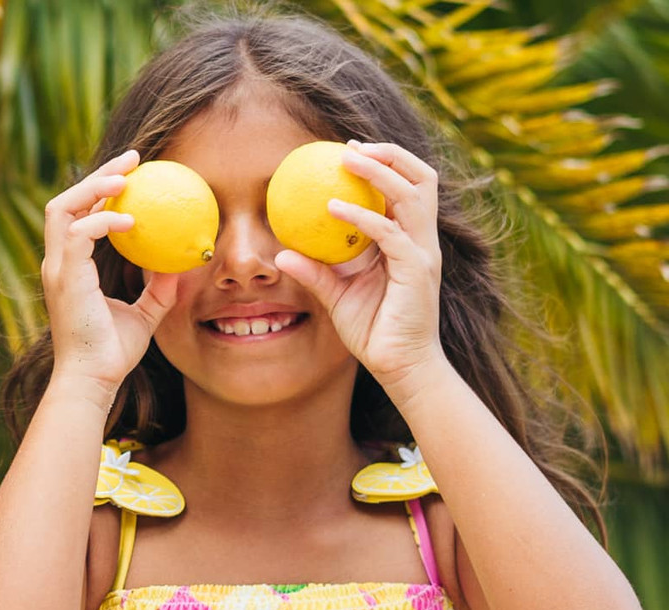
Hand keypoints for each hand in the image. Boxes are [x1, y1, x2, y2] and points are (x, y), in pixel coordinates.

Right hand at [42, 150, 179, 397]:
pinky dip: (104, 220)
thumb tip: (178, 266)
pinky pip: (80, 231)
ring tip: (127, 177)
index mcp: (70, 269)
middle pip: (65, 201)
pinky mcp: (66, 277)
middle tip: (133, 159)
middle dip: (96, 174)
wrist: (93, 380)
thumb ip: (156, 290)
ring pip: (63, 207)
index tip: (132, 174)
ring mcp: (58, 270)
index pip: (78, 216)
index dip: (101, 190)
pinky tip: (132, 220)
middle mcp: (58, 264)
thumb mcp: (143, 316)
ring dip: (94, 186)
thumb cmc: (112, 354)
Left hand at [274, 141, 446, 389]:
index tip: (348, 152)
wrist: (399, 367)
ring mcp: (423, 253)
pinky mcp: (416, 270)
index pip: (406, 189)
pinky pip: (389, 233)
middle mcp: (422, 241)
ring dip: (380, 171)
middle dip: (390, 154)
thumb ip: (315, 273)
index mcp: (408, 242)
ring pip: (413, 193)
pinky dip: (362, 217)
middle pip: (420, 178)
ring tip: (347, 159)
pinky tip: (333, 208)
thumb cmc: (373, 332)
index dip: (384, 164)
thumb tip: (282, 254)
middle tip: (350, 147)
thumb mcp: (337, 297)